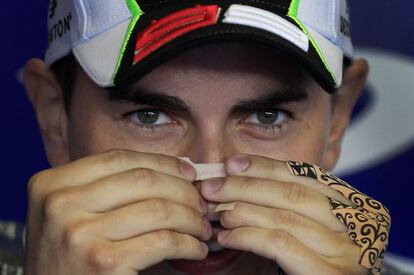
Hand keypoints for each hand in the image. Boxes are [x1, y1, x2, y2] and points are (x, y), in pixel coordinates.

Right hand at [25, 149, 210, 274]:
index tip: (187, 172)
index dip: (161, 162)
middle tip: (200, 203)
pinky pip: (163, 241)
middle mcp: (61, 205)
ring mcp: (80, 234)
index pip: (118, 158)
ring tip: (201, 227)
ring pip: (158, 209)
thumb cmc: (70, 259)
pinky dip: (188, 244)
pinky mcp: (105, 263)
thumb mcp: (72, 214)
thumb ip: (107, 188)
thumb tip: (174, 168)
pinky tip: (195, 249)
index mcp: (51, 184)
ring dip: (191, 218)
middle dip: (183, 190)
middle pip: (141, 180)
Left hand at [201, 155, 389, 274]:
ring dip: (242, 211)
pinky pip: (279, 244)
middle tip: (213, 186)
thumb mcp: (306, 225)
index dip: (265, 167)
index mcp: (357, 205)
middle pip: (294, 193)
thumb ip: (286, 202)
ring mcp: (349, 252)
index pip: (306, 176)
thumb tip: (238, 174)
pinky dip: (247, 236)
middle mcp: (360, 225)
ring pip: (284, 217)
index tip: (232, 163)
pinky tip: (227, 237)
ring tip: (217, 212)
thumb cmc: (311, 262)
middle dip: (246, 186)